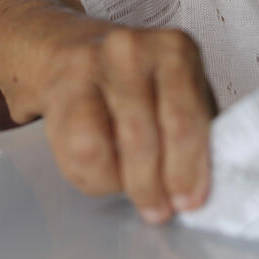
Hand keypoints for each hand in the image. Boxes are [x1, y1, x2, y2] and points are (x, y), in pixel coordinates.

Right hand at [40, 28, 214, 224]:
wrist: (74, 53)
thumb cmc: (139, 83)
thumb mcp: (179, 93)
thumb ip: (195, 131)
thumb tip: (197, 185)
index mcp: (175, 50)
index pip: (185, 118)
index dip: (188, 168)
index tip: (189, 199)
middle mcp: (132, 51)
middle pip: (145, 136)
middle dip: (155, 185)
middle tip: (159, 208)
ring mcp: (91, 67)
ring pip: (107, 145)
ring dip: (125, 182)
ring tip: (132, 189)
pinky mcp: (61, 90)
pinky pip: (80, 150)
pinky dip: (96, 175)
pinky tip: (106, 172)